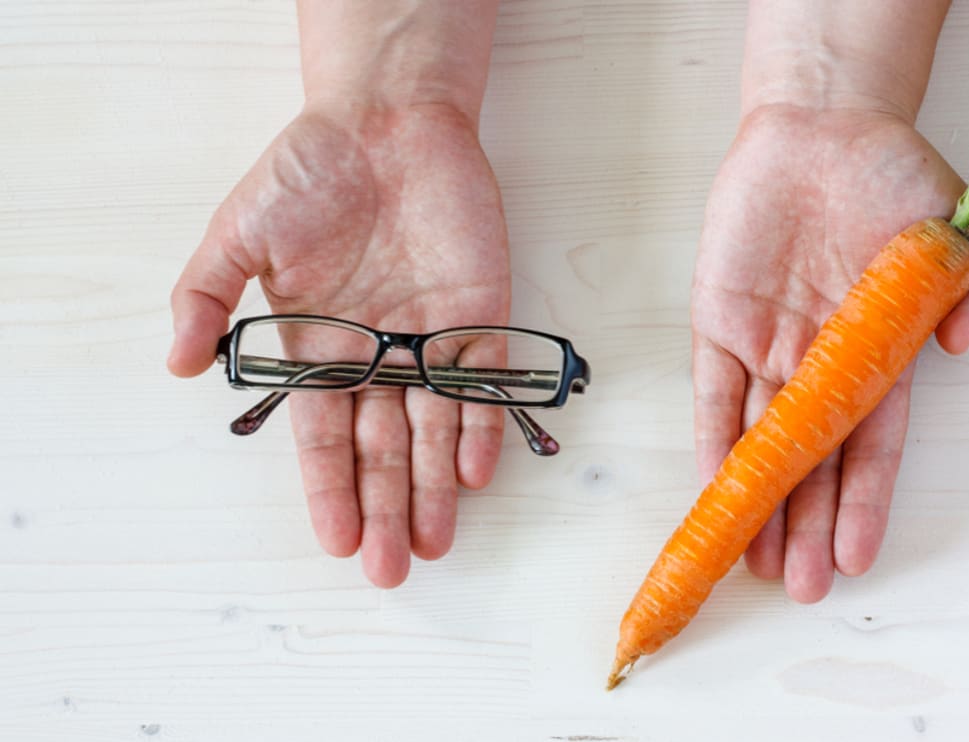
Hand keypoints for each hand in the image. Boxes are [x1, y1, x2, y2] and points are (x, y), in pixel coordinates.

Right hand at [168, 102, 509, 586]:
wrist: (387, 121)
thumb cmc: (310, 172)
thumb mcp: (238, 231)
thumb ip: (206, 296)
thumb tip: (178, 365)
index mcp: (321, 346)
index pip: (324, 436)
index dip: (330, 489)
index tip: (338, 541)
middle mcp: (378, 355)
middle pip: (383, 447)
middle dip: (387, 507)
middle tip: (393, 568)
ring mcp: (432, 339)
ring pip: (436, 428)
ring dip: (436, 487)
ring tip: (435, 542)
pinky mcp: (482, 315)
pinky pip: (483, 382)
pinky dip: (481, 425)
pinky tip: (474, 472)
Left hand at [691, 104, 968, 601]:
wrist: (822, 128)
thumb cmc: (893, 176)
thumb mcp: (959, 224)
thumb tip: (967, 341)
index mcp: (880, 355)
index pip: (871, 446)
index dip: (862, 502)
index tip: (853, 558)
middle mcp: (822, 364)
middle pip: (812, 460)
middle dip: (805, 523)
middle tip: (798, 585)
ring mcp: (767, 347)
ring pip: (759, 439)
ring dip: (756, 500)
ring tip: (752, 562)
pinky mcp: (718, 322)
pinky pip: (711, 391)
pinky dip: (710, 438)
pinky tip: (713, 488)